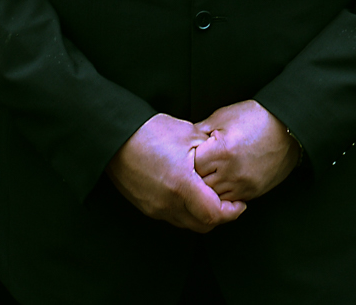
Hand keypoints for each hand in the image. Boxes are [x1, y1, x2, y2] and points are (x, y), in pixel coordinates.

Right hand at [106, 113, 243, 232]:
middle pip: (203, 225)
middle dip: (220, 217)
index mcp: (181, 185)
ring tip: (210, 198)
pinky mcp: (145, 206)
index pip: (214, 214)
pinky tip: (189, 195)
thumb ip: (211, 152)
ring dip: (201, 215)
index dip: (232, 212)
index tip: (241, 203)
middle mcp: (168, 203)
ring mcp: (155, 207)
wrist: (114, 136)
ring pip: (187, 223)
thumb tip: (226, 161)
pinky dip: (185, 211)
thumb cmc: (150, 131)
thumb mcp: (188, 134)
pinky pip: (172, 217)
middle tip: (230, 203)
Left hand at [192, 100, 300, 202]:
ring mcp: (243, 185)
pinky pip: (230, 201)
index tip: (187, 156)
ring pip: (214, 197)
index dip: (187, 161)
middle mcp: (231, 172)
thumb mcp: (223, 116)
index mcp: (221, 151)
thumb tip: (183, 141)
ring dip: (208, 189)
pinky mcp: (252, 192)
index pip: (192, 167)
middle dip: (195, 177)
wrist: (287, 128)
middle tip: (193, 168)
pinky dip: (223, 194)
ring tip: (207, 176)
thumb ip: (200, 131)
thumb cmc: (255, 118)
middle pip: (201, 185)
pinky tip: (221, 181)